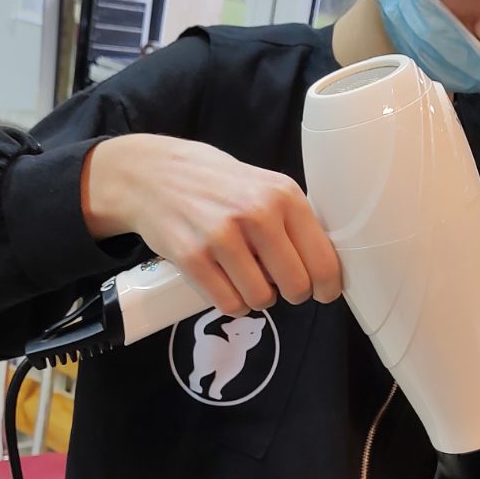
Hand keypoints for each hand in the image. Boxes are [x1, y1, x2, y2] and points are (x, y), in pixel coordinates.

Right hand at [82, 134, 342, 317]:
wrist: (152, 175)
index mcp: (284, 195)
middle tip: (279, 284)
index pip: (323, 259)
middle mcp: (257, 214)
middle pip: (296, 286)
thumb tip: (326, 266)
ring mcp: (222, 237)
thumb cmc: (216, 184)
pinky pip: (229, 304)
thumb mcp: (263, 185)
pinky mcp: (193, 258)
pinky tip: (225, 282)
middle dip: (292, 293)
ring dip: (257, 297)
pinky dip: (231, 302)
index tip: (322, 291)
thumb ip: (293, 220)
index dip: (327, 285)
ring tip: (245, 276)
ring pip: (262, 299)